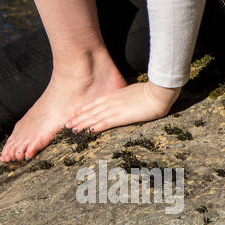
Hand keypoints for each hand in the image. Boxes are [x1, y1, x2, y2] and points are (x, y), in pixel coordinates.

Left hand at [65, 81, 180, 135]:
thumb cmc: (150, 92)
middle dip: (78, 118)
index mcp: (114, 95)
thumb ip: (125, 97)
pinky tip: (88, 132)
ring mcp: (115, 109)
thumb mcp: (133, 92)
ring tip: (71, 129)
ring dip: (82, 124)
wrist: (158, 92)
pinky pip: (105, 122)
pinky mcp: (121, 116)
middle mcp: (111, 102)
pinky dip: (95, 127)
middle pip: (90, 111)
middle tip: (66, 124)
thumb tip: (123, 102)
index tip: (74, 114)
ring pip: (94, 117)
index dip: (83, 109)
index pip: (94, 103)